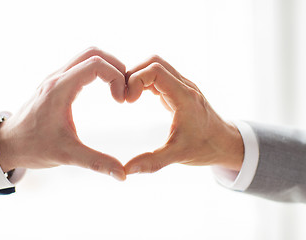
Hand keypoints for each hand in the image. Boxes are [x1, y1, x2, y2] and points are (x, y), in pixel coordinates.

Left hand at [0, 47, 126, 180]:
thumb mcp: (66, 156)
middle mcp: (57, 77)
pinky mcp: (56, 83)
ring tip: (117, 89)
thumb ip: (96, 163)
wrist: (8, 143)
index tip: (121, 100)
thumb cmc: (33, 148)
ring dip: (107, 67)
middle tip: (124, 89)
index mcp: (59, 89)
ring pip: (86, 56)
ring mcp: (55, 78)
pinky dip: (97, 71)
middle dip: (115, 66)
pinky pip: (80, 65)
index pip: (95, 64)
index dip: (116, 77)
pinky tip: (105, 89)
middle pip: (93, 53)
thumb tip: (122, 175)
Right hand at [124, 55, 243, 174]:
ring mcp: (183, 86)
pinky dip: (145, 81)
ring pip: (157, 65)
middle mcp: (185, 86)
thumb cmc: (205, 148)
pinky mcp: (180, 90)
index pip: (155, 70)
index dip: (135, 80)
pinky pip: (159, 75)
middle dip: (133, 74)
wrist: (225, 143)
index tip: (127, 101)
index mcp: (184, 97)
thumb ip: (152, 162)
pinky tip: (138, 97)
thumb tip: (127, 170)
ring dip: (139, 76)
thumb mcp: (178, 156)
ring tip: (129, 97)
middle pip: (154, 62)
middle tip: (124, 97)